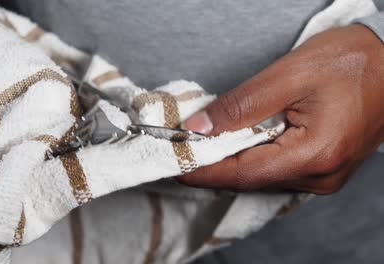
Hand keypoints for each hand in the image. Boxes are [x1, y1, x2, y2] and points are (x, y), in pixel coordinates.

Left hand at [180, 25, 383, 193]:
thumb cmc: (353, 62)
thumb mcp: (291, 74)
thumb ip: (242, 104)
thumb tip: (200, 127)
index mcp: (314, 155)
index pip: (242, 172)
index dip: (202, 170)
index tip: (172, 165)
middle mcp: (320, 176)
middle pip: (250, 178)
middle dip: (212, 166)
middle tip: (180, 151)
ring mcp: (323, 177)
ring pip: (262, 178)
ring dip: (230, 163)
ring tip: (202, 146)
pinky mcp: (323, 169)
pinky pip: (277, 172)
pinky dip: (251, 160)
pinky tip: (236, 146)